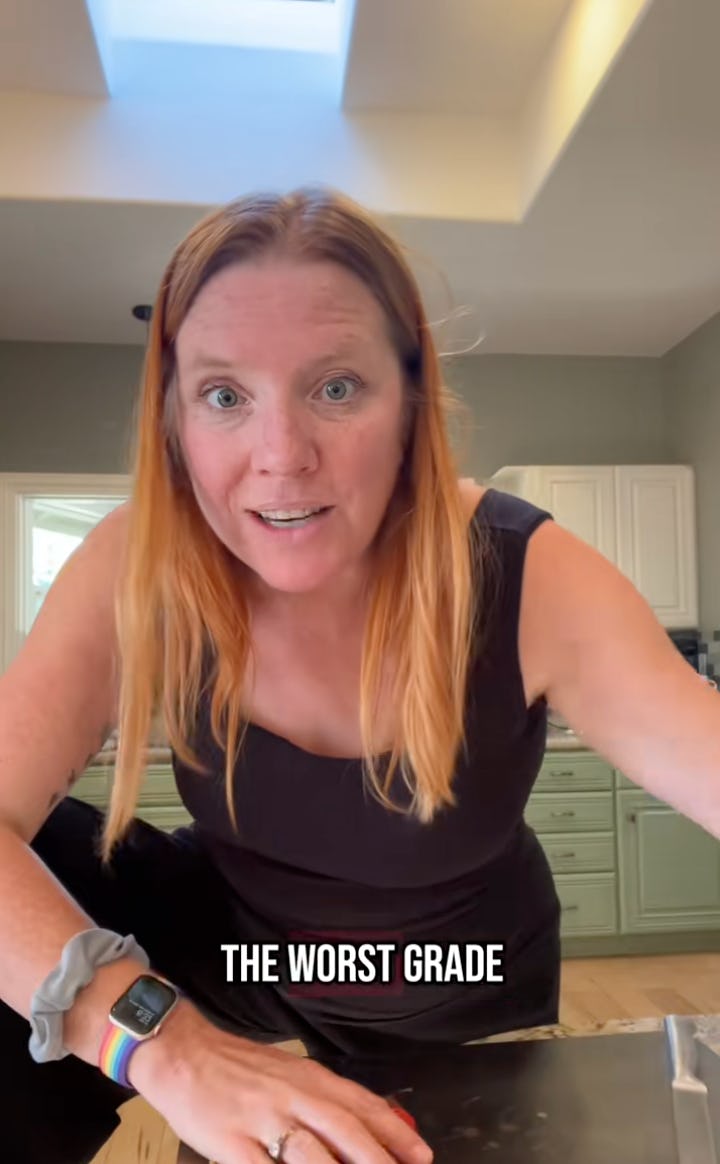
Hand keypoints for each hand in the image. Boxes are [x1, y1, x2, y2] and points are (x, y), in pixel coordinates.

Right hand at [129, 999, 433, 1163]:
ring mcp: (263, 1120)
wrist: (183, 1054)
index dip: (397, 1134)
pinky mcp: (232, 1142)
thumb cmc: (239, 1069)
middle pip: (347, 1131)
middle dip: (380, 1161)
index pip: (364, 1106)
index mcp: (310, 1079)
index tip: (423, 1156)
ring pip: (313, 1155)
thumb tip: (371, 1121)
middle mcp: (293, 1096)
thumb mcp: (291, 1073)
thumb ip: (327, 1098)